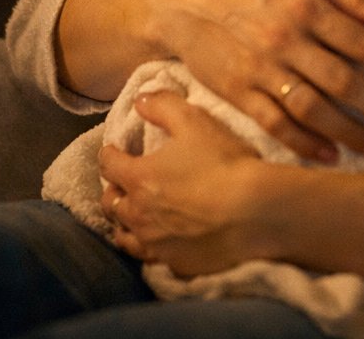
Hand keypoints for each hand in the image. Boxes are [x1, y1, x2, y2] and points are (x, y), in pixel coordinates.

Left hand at [100, 91, 263, 275]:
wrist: (256, 212)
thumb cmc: (224, 163)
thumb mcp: (195, 121)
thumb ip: (163, 106)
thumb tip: (140, 100)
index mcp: (139, 178)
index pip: (108, 164)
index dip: (110, 153)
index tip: (116, 149)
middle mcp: (138, 215)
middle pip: (110, 203)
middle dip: (113, 189)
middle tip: (126, 182)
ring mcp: (155, 244)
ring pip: (124, 236)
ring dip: (125, 222)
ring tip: (137, 214)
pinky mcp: (175, 263)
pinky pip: (151, 257)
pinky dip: (149, 246)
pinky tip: (162, 240)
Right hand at [134, 0, 363, 160]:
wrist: (183, 0)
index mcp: (309, 7)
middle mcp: (287, 39)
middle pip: (346, 82)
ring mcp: (260, 68)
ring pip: (313, 108)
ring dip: (351, 133)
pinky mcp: (236, 92)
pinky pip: (274, 123)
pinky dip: (304, 143)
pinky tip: (331, 157)